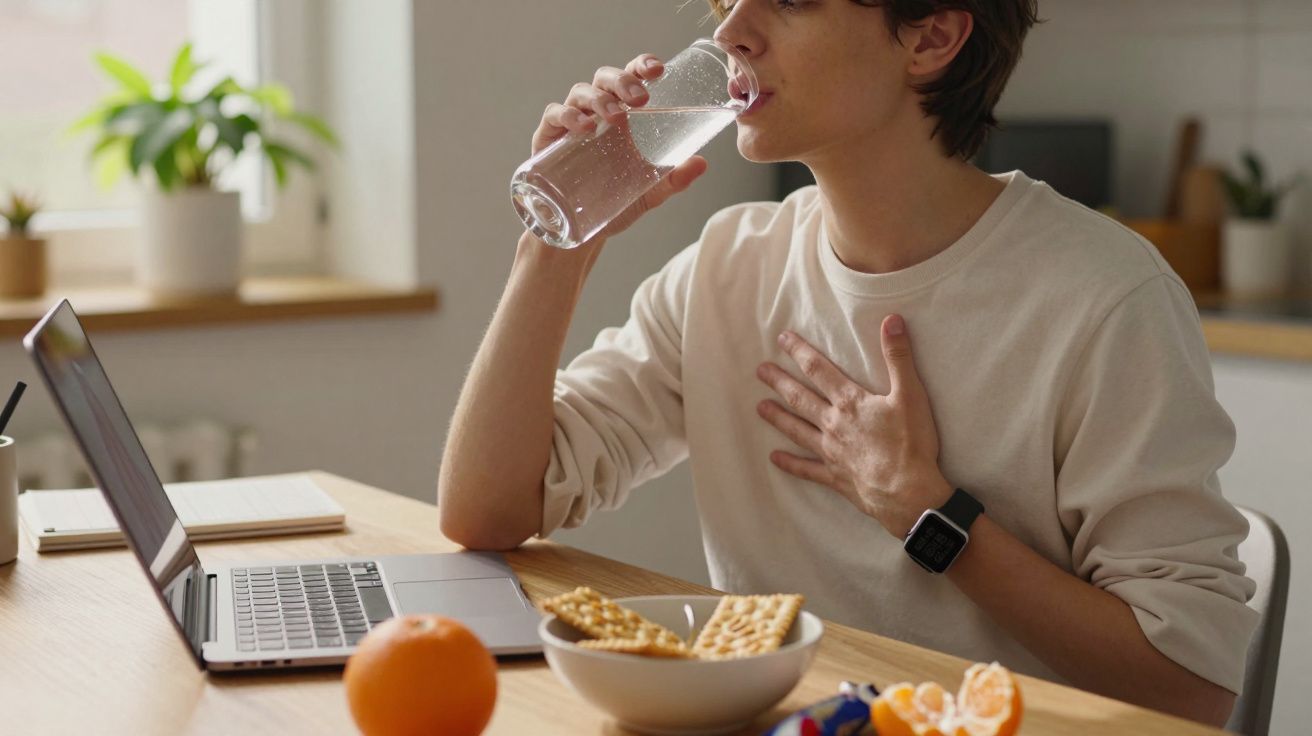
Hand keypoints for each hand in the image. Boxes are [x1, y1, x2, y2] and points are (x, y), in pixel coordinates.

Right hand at [529, 54, 708, 244]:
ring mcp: (570, 125)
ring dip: (600, 99)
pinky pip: (554, 115)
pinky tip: (582, 128)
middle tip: (640, 99)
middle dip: (622, 81)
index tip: (658, 69)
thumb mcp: (649, 193)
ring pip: (581, 92)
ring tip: (615, 117)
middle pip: (605, 79)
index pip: (630, 79)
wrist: (580, 235)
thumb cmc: (613, 206)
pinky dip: (567, 115)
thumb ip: (674, 179)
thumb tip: (702, 163)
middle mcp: (595, 115)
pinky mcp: (548, 139)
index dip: (641, 66)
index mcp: (623, 118)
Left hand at [755, 314, 952, 538]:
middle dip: (779, 382)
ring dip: (778, 417)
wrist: (908, 493)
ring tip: (759, 408)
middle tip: (760, 371)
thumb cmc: (911, 443)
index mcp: (850, 402)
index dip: (800, 352)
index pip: (818, 370)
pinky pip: (806, 469)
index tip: (782, 339)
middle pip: (800, 398)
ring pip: (797, 430)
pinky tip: (774, 458)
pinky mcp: (834, 476)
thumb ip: (899, 357)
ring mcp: (830, 452)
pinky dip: (790, 463)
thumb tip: (891, 320)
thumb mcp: (911, 395)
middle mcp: (833, 424)